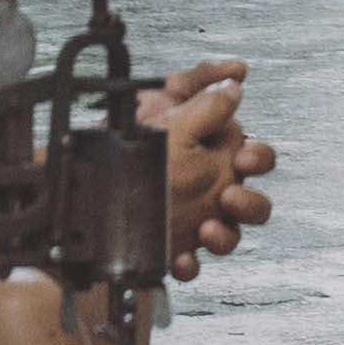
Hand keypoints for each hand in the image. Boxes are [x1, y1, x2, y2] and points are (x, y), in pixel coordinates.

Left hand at [140, 62, 271, 268]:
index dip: (258, 158)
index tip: (243, 158)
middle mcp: (210, 191)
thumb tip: (235, 79)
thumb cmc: (127, 137)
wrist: (85, 175)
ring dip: (225, 236)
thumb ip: (204, 92)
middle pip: (252, 204)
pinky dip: (188, 264)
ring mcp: (194, 221)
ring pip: (229, 237)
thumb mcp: (165, 104)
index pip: (255, 159)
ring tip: (206, 229)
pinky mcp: (172, 248)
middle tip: (229, 196)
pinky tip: (179, 256)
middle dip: (250, 203)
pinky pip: (191, 265)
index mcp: (215, 156)